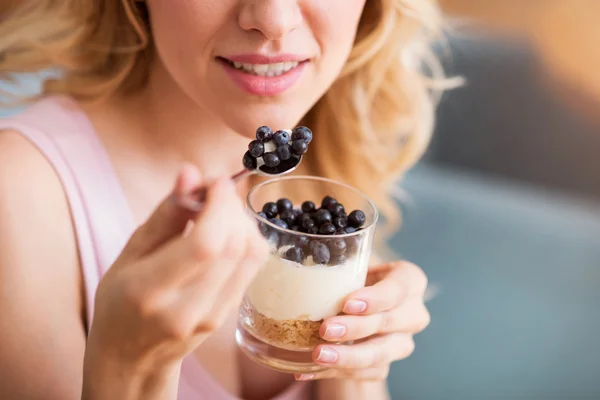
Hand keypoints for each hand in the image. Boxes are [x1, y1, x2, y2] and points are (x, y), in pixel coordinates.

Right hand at [85, 165, 268, 370]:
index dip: (220, 204)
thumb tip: (191, 172)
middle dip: (231, 206)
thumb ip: (166, 213)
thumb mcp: (130, 253)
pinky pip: (252, 266)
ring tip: (218, 212)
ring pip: (250, 254)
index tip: (214, 181)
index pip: (205, 244)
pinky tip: (225, 232)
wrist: (133, 358)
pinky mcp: (229, 315)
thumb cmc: (121, 302)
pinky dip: (245, 238)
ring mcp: (212, 316)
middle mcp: (186, 309)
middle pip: (233, 245)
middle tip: (213, 191)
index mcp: (149, 291)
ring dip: (242, 221)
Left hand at [296, 261, 428, 380]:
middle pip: (388, 323)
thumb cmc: (354, 277)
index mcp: (409, 281)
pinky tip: (308, 368)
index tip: (348, 304)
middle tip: (326, 329)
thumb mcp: (352, 264)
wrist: (357, 305)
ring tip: (318, 355)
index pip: (398, 289)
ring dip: (347, 357)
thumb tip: (305, 258)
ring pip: (379, 354)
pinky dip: (334, 371)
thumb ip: (340, 262)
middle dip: (356, 328)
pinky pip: (363, 373)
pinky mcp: (385, 365)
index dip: (375, 299)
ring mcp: (401, 343)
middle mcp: (413, 314)